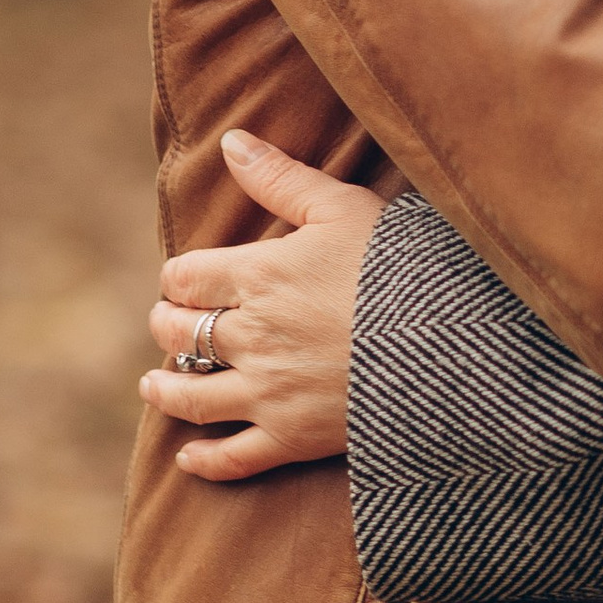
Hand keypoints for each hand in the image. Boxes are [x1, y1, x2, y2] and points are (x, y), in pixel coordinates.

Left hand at [140, 129, 385, 482]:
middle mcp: (250, 336)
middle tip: (169, 323)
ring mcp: (268, 391)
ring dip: (166, 387)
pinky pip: (233, 457)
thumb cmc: (400, 267)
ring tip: (154, 382)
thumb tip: (231, 142)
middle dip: (168, 324)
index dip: (179, 277)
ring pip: (191, 396)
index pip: (186, 276)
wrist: (448, 344)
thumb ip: (281, 177)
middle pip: (179, 332)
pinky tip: (188, 458)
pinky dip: (204, 459)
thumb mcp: (342, 207)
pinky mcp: (292, 437)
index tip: (186, 280)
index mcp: (257, 276)